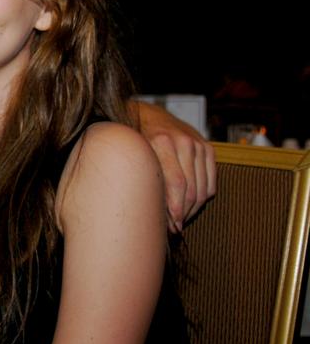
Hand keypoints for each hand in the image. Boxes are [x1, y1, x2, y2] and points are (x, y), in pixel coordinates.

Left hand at [134, 102, 216, 230]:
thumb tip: (148, 215)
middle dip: (183, 213)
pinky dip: (203, 197)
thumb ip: (141, 178)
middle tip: (175, 228)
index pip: (176, 184)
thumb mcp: (132, 156)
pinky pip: (211, 181)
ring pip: (202, 188)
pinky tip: (191, 206)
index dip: (175, 210)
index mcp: (161, 142)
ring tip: (181, 220)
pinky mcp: (207, 147)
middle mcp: (182, 141)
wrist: (148, 115)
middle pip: (191, 189)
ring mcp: (197, 143)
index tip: (170, 227)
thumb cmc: (134, 141)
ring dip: (193, 209)